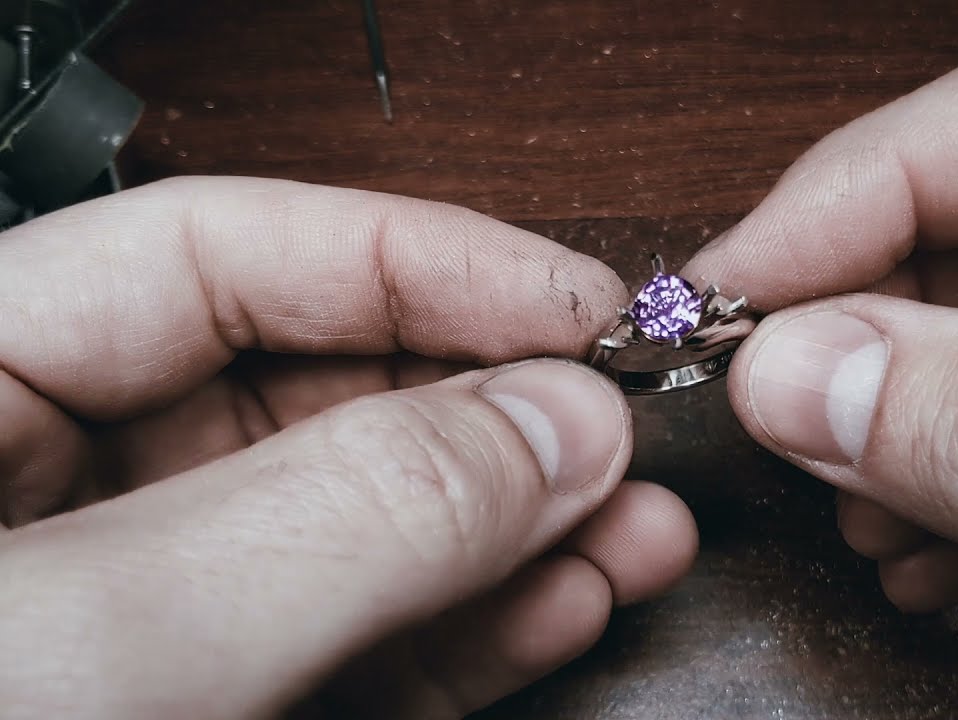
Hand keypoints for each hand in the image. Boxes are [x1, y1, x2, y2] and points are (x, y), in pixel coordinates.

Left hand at [0, 177, 696, 718]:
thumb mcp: (94, 650)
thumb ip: (336, 519)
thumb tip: (549, 424)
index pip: (224, 255)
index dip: (422, 262)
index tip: (576, 310)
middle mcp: (55, 482)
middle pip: (316, 384)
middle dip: (491, 409)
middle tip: (622, 434)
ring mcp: (142, 603)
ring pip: (361, 520)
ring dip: (514, 524)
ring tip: (633, 530)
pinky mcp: (204, 702)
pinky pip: (360, 639)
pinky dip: (472, 625)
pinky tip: (559, 603)